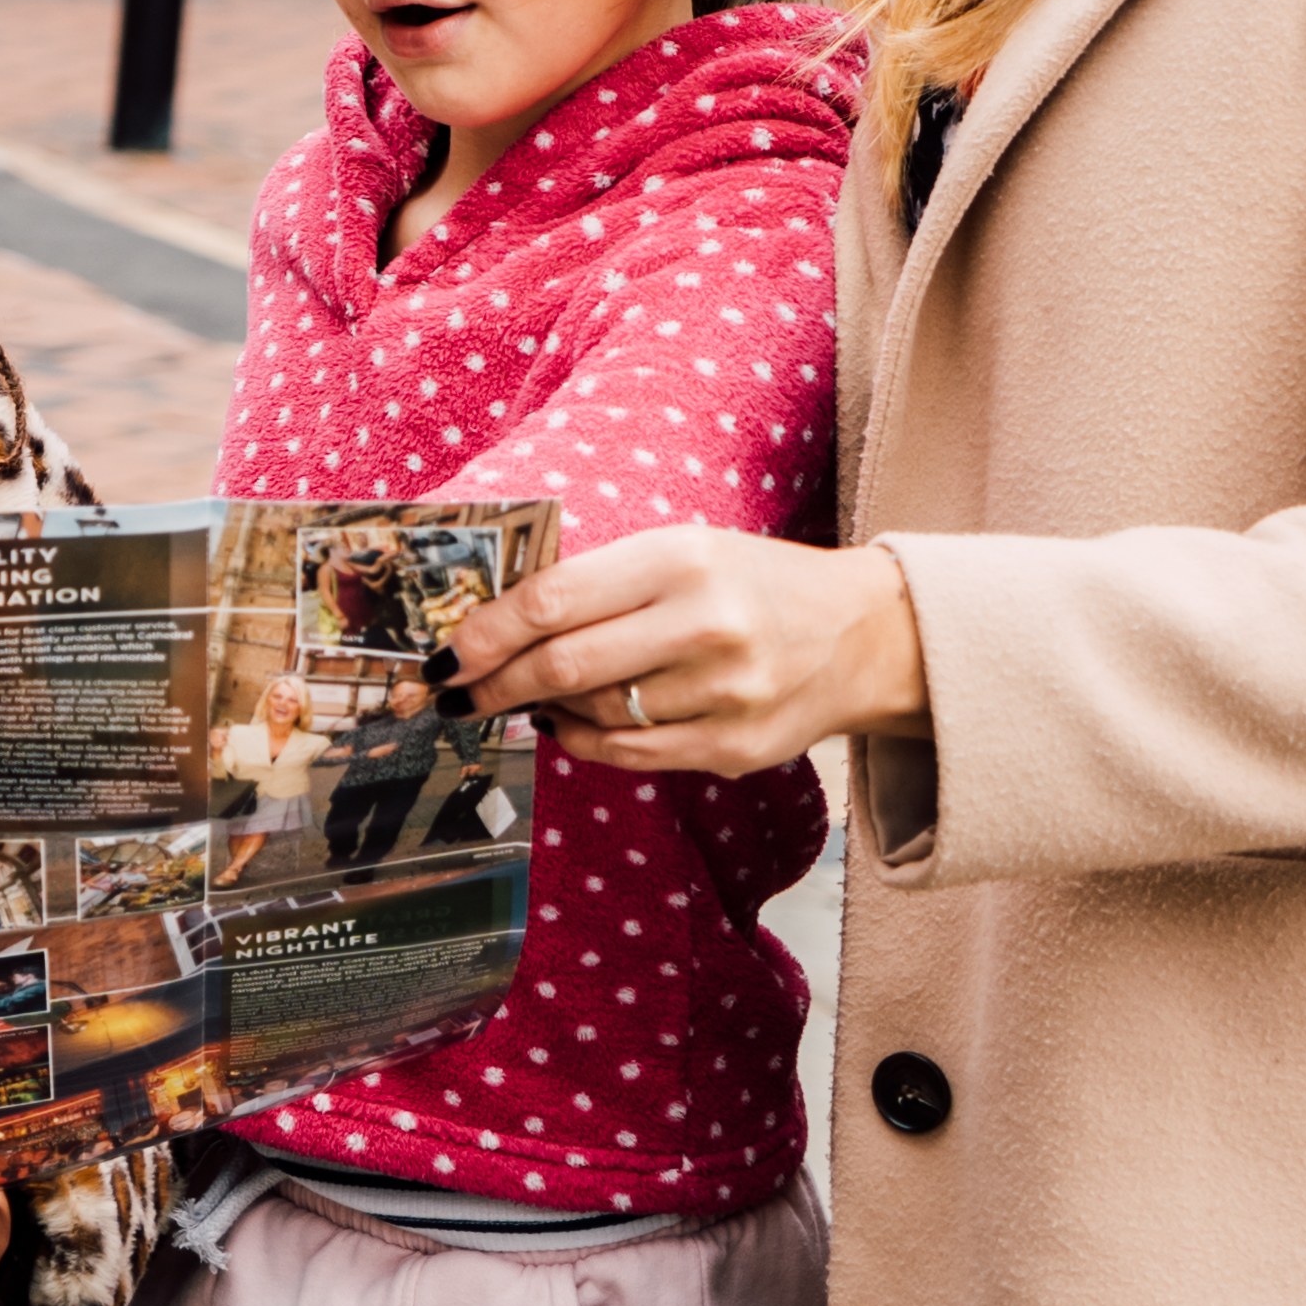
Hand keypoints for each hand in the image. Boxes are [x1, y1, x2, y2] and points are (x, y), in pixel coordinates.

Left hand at [438, 525, 926, 777]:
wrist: (861, 634)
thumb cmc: (747, 583)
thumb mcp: (678, 551)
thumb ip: (595, 584)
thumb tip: (496, 629)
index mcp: (680, 561)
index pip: (553, 601)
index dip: (485, 633)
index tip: (444, 653)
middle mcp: (704, 626)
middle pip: (562, 668)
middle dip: (492, 685)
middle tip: (454, 693)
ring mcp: (724, 694)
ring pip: (593, 715)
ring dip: (541, 710)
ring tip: (520, 697)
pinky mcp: (735, 748)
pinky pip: (630, 755)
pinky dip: (582, 741)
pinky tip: (565, 724)